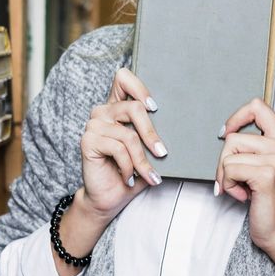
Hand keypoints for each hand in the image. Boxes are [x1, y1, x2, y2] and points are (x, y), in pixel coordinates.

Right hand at [54, 69, 167, 275]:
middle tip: (162, 153)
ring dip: (142, 160)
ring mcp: (94, 125)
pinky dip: (129, 167)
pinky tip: (129, 178)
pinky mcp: (88, 141)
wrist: (110, 198)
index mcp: (118, 107)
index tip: (155, 107)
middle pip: (133, 107)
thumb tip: (186, 124)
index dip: (139, 87)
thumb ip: (157, 133)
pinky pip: (118, 149)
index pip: (123, 78)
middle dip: (151, 133)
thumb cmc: (132, 172)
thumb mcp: (149, 150)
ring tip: (149, 175)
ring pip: (129, 135)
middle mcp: (103, 111)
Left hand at [216, 99, 274, 275]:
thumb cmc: (269, 201)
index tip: (227, 132)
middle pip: (233, 137)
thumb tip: (225, 131)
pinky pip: (229, 169)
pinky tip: (243, 196)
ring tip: (242, 189)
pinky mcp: (267, 174)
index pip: (257, 106)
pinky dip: (228, 185)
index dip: (237, 117)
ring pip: (228, 154)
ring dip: (226, 176)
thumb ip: (253, 146)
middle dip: (225, 161)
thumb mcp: (266, 165)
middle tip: (236, 180)